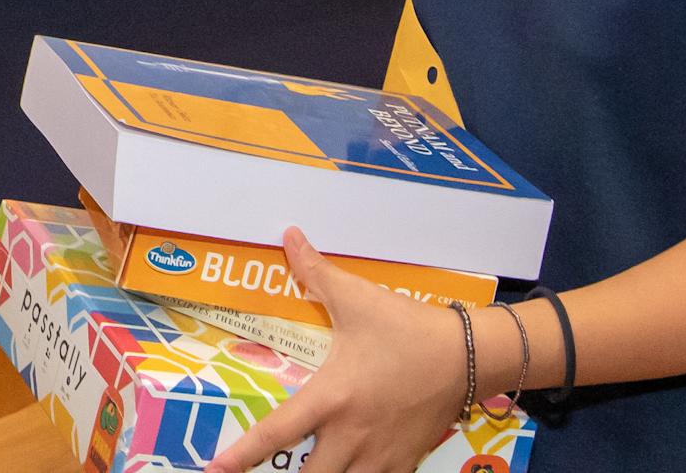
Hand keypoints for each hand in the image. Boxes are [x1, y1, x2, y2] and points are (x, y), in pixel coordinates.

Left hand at [205, 230, 465, 472]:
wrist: (469, 357)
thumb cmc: (409, 329)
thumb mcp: (357, 298)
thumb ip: (316, 272)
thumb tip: (289, 237)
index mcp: (332, 398)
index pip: (276, 433)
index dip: (242, 456)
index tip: (216, 471)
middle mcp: (351, 436)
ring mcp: (380, 456)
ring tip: (311, 472)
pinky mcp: (404, 462)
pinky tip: (351, 472)